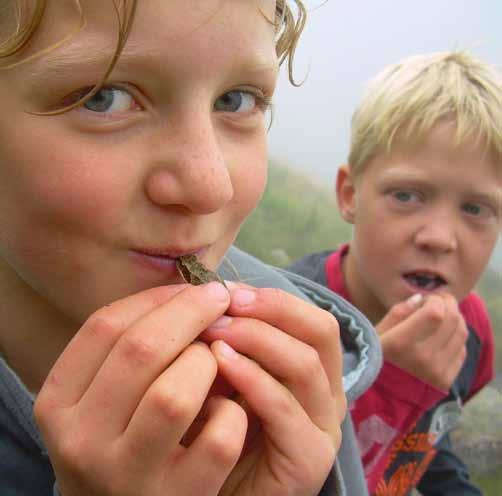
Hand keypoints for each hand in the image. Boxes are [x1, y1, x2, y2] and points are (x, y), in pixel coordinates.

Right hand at [34, 282, 247, 495]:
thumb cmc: (121, 439)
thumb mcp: (103, 397)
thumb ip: (129, 351)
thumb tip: (187, 292)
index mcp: (58, 403)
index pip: (104, 327)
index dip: (156, 298)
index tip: (190, 286)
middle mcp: (82, 441)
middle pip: (141, 350)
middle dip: (191, 312)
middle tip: (220, 298)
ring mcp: (128, 475)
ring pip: (174, 394)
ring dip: (206, 363)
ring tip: (216, 361)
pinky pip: (218, 438)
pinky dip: (233, 412)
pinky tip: (229, 408)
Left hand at [200, 283, 346, 495]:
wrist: (215, 492)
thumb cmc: (218, 428)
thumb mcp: (224, 373)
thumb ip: (226, 339)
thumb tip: (209, 296)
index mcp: (313, 369)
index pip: (309, 317)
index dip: (272, 298)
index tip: (227, 289)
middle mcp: (326, 393)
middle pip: (320, 331)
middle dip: (272, 309)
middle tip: (225, 302)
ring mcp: (322, 425)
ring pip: (306, 363)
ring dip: (257, 338)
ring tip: (214, 331)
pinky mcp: (309, 457)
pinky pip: (285, 408)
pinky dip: (252, 379)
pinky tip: (219, 364)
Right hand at [377, 293, 467, 390]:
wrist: (380, 398)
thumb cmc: (375, 359)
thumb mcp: (377, 333)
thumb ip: (398, 313)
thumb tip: (421, 298)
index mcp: (400, 343)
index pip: (435, 313)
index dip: (435, 300)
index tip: (426, 299)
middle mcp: (422, 358)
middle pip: (452, 320)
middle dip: (448, 304)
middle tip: (438, 302)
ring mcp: (437, 371)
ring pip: (461, 333)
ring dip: (455, 318)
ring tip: (442, 317)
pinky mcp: (446, 381)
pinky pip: (461, 350)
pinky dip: (455, 338)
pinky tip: (443, 336)